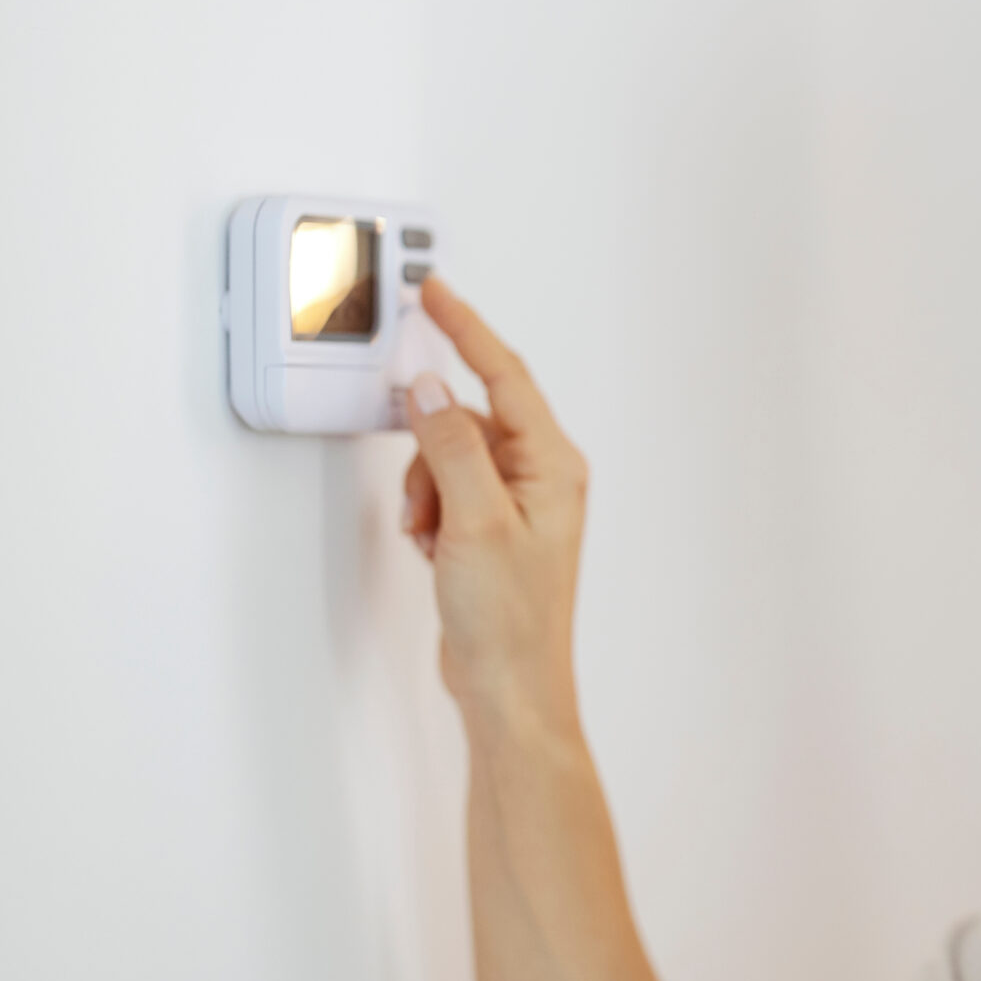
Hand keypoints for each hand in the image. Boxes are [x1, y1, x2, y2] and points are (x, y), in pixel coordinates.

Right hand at [399, 274, 589, 735]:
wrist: (508, 685)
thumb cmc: (509, 619)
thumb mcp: (474, 522)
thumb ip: (449, 447)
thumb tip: (428, 390)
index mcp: (554, 464)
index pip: (505, 375)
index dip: (466, 330)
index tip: (435, 294)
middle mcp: (542, 476)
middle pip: (467, 420)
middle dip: (431, 454)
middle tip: (428, 501)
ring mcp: (516, 503)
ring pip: (447, 456)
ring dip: (426, 491)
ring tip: (435, 540)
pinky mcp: (491, 527)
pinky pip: (446, 491)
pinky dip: (429, 513)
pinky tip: (436, 551)